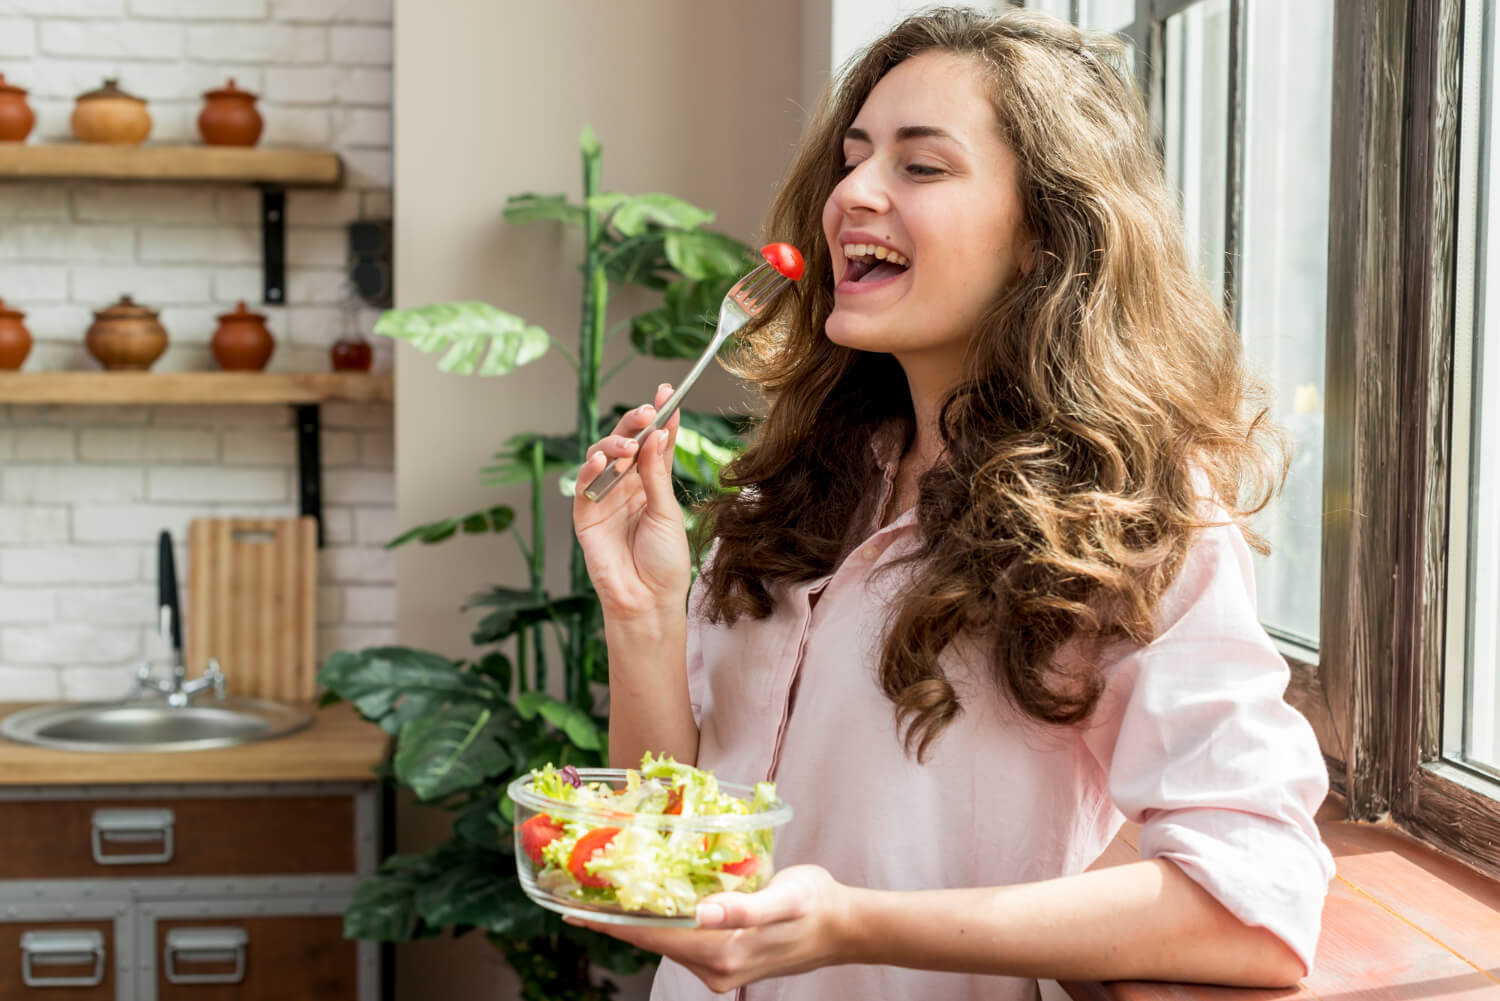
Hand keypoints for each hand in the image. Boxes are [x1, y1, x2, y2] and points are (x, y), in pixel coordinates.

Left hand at [565, 866, 850, 992]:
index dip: (611, 924)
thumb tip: (700, 912)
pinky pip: (682, 942)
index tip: (573, 910)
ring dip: (636, 922)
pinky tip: (650, 904)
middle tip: (578, 895)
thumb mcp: (784, 897)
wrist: (844, 926)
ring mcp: (719, 968)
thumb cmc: (816, 903)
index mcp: (721, 952)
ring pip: (665, 942)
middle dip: (615, 921)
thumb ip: (743, 906)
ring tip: (604, 897)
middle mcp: (714, 968)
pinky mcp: (726, 960)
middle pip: (652, 942)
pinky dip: (661, 924)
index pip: (652, 937)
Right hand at [573, 384, 690, 621]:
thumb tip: (657, 434)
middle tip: (647, 412)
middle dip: (634, 424)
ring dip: (614, 446)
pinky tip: (601, 461)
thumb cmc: (664, 561)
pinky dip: (589, 471)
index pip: (654, 442)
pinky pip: (583, 487)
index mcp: (651, 483)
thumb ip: (658, 475)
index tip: (665, 392)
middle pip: (626, 444)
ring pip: (602, 458)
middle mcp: (626, 486)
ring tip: (630, 447)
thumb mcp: (668, 513)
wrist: (648, 601)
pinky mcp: (585, 516)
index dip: (659, 417)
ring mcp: (604, 499)